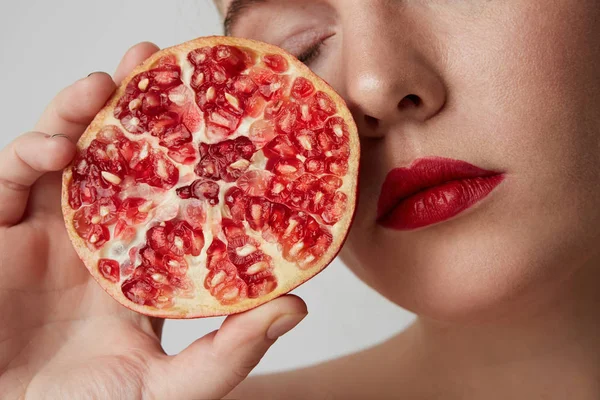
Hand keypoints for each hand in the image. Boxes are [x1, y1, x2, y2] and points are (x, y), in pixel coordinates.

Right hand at [0, 42, 306, 399]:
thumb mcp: (169, 389)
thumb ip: (229, 353)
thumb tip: (297, 306)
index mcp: (145, 260)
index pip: (174, 192)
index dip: (193, 152)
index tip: (222, 114)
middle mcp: (101, 235)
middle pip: (120, 156)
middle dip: (136, 107)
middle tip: (158, 62)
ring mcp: (48, 230)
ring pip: (67, 152)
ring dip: (82, 111)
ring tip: (108, 84)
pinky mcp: (1, 231)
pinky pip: (9, 177)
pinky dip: (28, 151)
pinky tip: (58, 146)